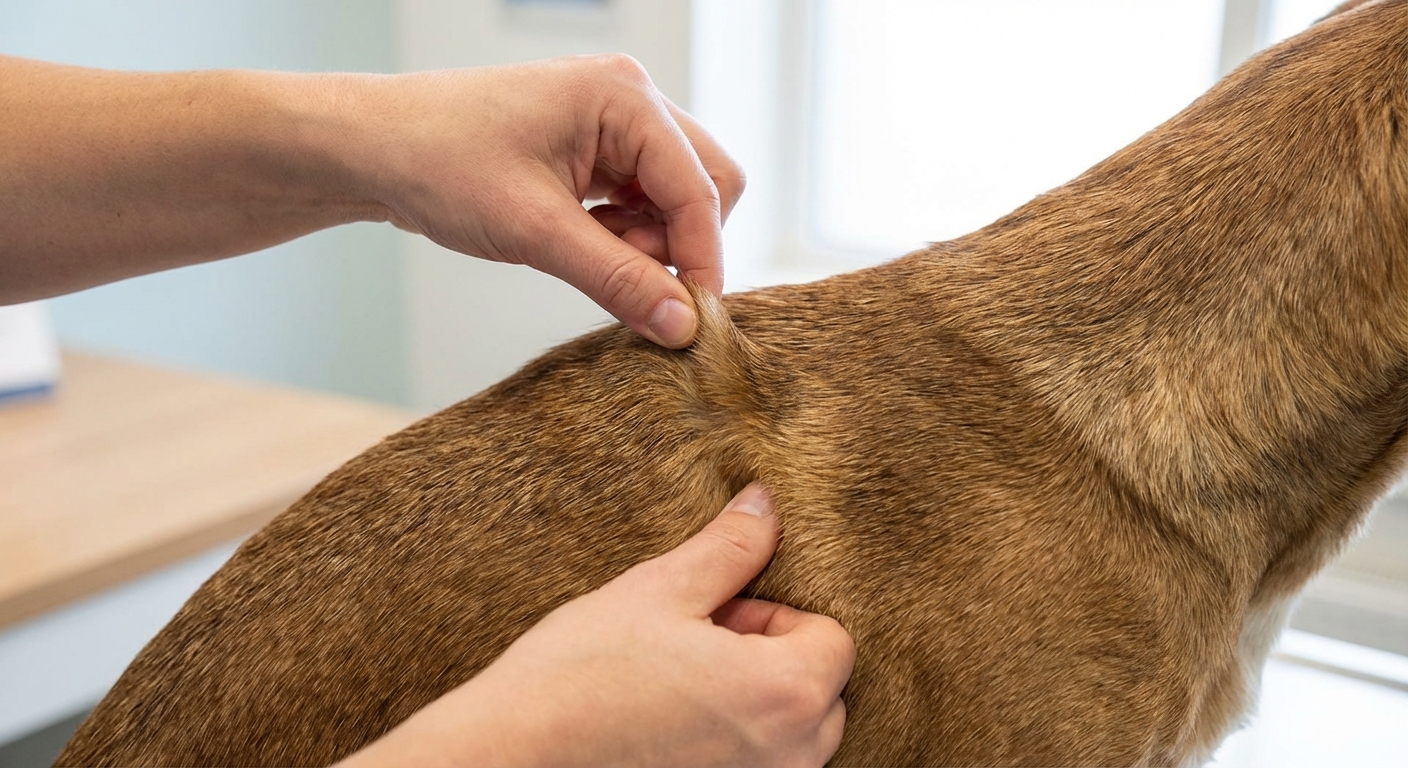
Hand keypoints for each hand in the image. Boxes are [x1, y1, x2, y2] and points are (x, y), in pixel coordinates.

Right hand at [339, 484, 854, 767]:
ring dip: (753, 710)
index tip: (712, 620)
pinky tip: (667, 733)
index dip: (772, 617)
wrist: (506, 759)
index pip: (832, 641)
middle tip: (691, 652)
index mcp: (787, 695)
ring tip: (676, 693)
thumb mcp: (656, 592)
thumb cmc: (576, 677)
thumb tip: (766, 504)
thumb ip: (728, 548)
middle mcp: (789, 760)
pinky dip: (729, 751)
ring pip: (792, 741)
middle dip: (770, 665)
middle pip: (821, 695)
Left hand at [351, 55, 744, 347]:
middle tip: (625, 277)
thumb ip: (618, 279)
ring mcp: (614, 121)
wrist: (372, 148)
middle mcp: (630, 98)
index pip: (702, 188)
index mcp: (625, 97)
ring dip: (648, 241)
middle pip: (706, 184)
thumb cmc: (440, 164)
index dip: (702, 260)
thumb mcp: (535, 232)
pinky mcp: (595, 146)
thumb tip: (683, 327)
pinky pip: (642, 198)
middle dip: (677, 243)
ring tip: (583, 253)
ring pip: (676, 196)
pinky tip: (578, 242)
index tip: (688, 323)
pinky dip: (624, 234)